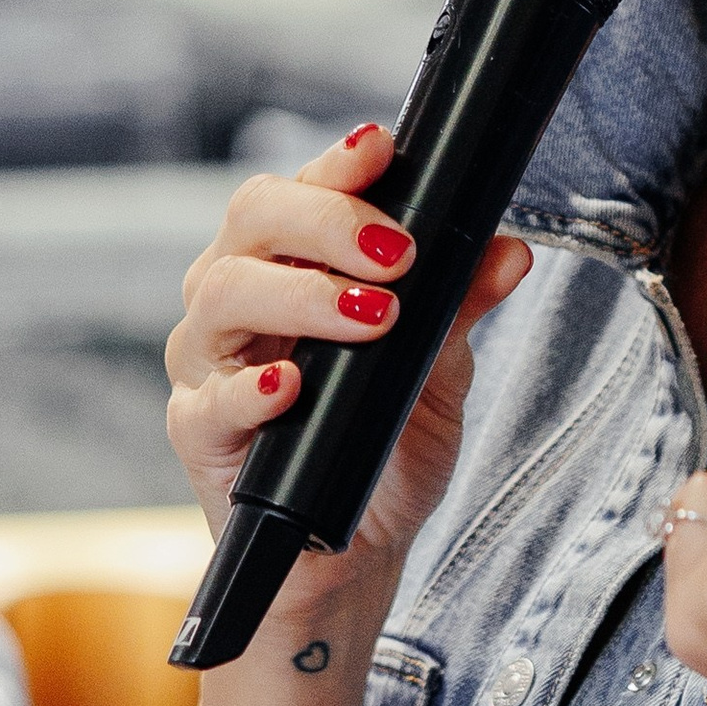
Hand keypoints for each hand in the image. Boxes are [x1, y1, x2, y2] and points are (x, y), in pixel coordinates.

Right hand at [166, 122, 529, 581]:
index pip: (297, 191)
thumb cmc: (382, 451)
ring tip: (374, 316)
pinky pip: (208, 400)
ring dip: (304, 293)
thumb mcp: (437, 375)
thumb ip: (460, 308)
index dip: (334, 166)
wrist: (349, 555)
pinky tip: (290, 384)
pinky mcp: (195, 432)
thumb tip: (510, 251)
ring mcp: (208, 364)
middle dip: (327, 221)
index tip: (382, 151)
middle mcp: (235, 299)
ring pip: (222, 293)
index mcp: (286, 265)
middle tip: (398, 255)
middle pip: (250, 220)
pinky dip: (249, 388)